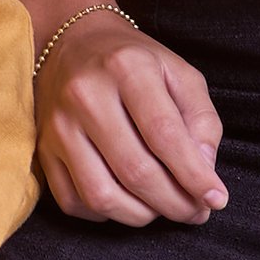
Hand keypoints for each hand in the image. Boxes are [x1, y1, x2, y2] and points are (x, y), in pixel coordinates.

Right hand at [32, 10, 225, 226]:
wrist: (73, 43)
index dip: (194, 175)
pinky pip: (73, 201)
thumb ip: (202, 120)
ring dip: (141, 215)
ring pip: (101, 194)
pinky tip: (126, 200)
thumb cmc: (135, 63)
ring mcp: (58, 124)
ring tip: (162, 207)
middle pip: (135, 171)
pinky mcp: (42, 147)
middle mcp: (84, 95)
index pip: (164, 135)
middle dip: (175, 203)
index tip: (216, 198)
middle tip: (195, 211)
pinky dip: (106, 214)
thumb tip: (205, 171)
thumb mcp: (180, 74)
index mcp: (126, 68)